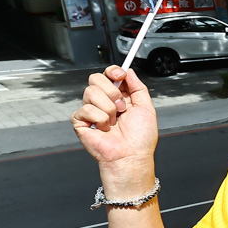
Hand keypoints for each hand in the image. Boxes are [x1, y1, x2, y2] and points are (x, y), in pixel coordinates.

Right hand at [70, 64, 157, 179]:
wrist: (131, 156)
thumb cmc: (140, 139)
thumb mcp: (146, 108)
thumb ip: (138, 87)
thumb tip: (129, 71)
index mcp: (118, 97)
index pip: (109, 75)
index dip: (112, 71)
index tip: (120, 75)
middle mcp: (103, 101)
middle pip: (96, 78)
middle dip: (111, 92)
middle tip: (121, 108)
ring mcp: (91, 111)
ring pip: (90, 92)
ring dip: (108, 108)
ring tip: (114, 122)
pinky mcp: (80, 121)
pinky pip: (85, 109)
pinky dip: (99, 119)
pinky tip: (104, 129)